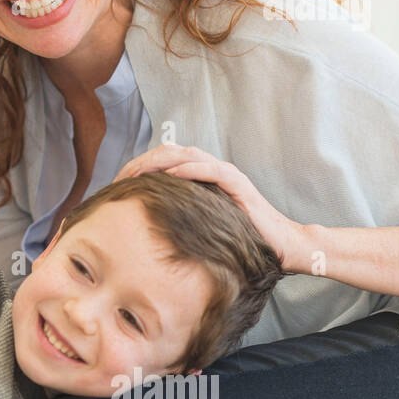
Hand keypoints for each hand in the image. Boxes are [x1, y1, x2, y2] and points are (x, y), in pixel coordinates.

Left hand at [113, 143, 307, 271]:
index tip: (116, 182)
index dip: (139, 167)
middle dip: (142, 161)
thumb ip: (179, 220)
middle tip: (120, 177)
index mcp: (200, 177)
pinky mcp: (240, 185)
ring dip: (160, 161)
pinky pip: (213, 170)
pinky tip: (172, 175)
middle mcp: (211, 170)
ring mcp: (226, 175)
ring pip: (189, 154)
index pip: (164, 161)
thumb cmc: (240, 239)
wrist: (282, 245)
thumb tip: (143, 230)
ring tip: (138, 173)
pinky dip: (191, 169)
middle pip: (171, 152)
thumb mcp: (200, 228)